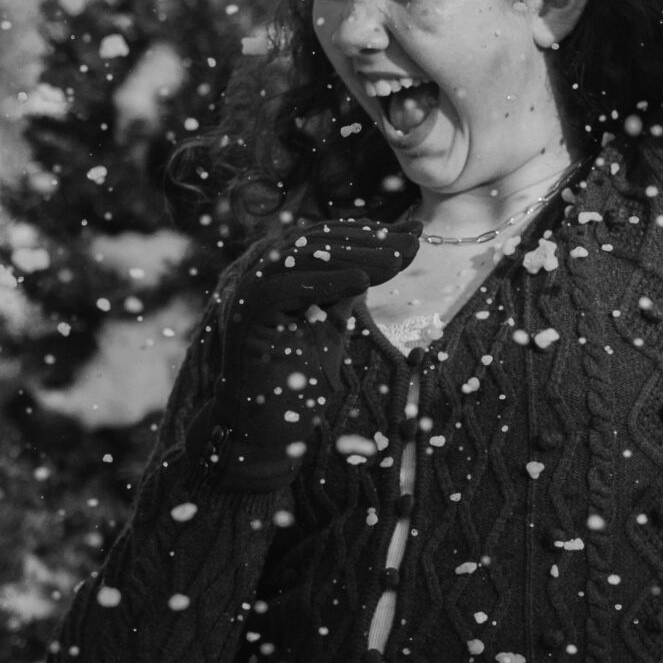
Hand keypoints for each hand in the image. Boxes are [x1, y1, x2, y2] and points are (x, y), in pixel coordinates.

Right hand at [205, 219, 417, 482]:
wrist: (262, 430)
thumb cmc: (297, 383)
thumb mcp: (331, 327)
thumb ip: (346, 293)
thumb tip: (380, 259)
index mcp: (281, 274)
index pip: (328, 240)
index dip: (372, 234)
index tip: (416, 232)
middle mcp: (261, 275)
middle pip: (319, 242)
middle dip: (371, 240)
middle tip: (414, 240)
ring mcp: (249, 291)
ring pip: (305, 257)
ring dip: (356, 256)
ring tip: (398, 260)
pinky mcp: (246, 313)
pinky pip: (286, 288)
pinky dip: (326, 282)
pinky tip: (362, 280)